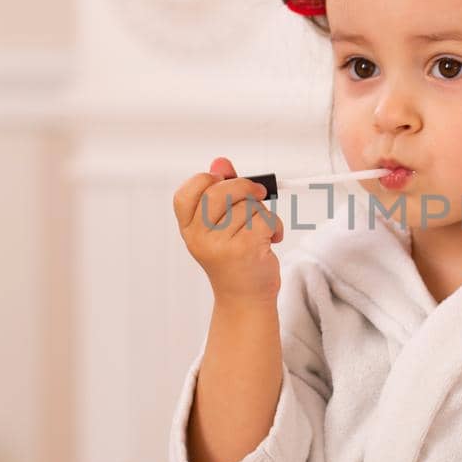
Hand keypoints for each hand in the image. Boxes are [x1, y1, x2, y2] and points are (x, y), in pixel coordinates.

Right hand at [173, 157, 283, 303]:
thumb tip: (221, 162)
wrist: (245, 299)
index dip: (206, 180)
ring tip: (261, 232)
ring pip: (247, 205)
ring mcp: (220, 244)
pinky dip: (274, 227)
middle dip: (244, 187)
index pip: (187, 192)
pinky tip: (270, 240)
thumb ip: (220, 191)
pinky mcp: (244, 249)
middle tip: (258, 194)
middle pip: (220, 191)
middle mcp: (199, 237)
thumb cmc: (235, 259)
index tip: (222, 181)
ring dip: (263, 213)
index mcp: (189, 229)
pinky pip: (265, 219)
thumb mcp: (221, 226)